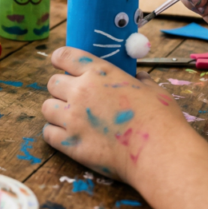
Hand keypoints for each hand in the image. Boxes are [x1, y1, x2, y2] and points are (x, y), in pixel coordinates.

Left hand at [41, 47, 192, 183]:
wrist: (158, 152)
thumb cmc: (161, 119)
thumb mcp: (153, 90)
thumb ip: (140, 81)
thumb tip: (138, 78)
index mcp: (99, 73)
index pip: (65, 56)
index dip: (60, 59)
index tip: (60, 64)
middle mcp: (81, 91)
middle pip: (52, 83)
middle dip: (60, 89)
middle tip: (73, 98)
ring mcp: (73, 118)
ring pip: (47, 107)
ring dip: (56, 111)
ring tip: (70, 119)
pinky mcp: (70, 143)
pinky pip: (48, 133)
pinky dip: (55, 134)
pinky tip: (67, 136)